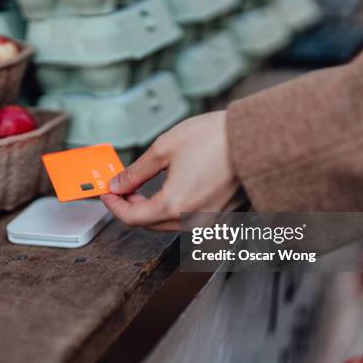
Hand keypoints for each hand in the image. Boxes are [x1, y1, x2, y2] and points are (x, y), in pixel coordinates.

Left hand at [100, 111, 240, 230]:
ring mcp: (208, 221)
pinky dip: (172, 208)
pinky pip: (187, 219)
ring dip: (150, 208)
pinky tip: (168, 188)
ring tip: (141, 186)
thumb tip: (118, 184)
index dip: (113, 205)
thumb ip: (136, 172)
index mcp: (175, 207)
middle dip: (130, 206)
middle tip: (121, 186)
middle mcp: (192, 221)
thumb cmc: (216, 139)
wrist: (256, 138)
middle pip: (148, 224)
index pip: (131, 219)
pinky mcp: (220, 216)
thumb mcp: (165, 149)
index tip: (106, 192)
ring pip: (167, 224)